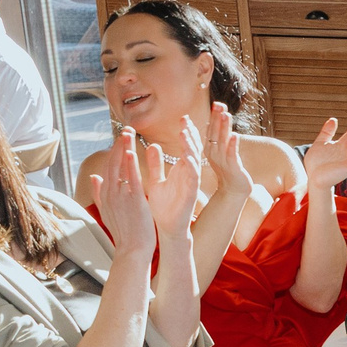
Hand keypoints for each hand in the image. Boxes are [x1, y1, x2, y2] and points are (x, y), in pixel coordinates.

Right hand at [92, 129, 156, 255]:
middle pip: (112, 163)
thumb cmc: (125, 233)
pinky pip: (130, 178)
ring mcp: (120, 196)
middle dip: (118, 145)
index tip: (120, 139)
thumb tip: (93, 176)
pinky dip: (129, 164)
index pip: (108, 168)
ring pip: (120, 167)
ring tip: (129, 132)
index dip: (114, 152)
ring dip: (124, 147)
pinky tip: (130, 150)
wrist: (132, 251)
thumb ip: (100, 193)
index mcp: (105, 195)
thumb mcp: (108, 211)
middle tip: (126, 128)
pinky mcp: (132, 200)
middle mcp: (110, 193)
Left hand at [141, 124, 201, 247]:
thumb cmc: (163, 206)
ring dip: (190, 147)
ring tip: (185, 133)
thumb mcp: (157, 180)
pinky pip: (193, 178)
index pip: (186, 146)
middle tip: (187, 119)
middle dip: (191, 134)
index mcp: (181, 169)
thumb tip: (153, 146)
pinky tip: (187, 157)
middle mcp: (188, 174)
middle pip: (193, 149)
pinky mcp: (191, 193)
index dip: (186, 132)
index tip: (183, 118)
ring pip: (194, 160)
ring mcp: (191, 183)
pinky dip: (191, 167)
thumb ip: (156, 164)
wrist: (167, 228)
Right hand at [203, 102, 252, 195]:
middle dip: (216, 118)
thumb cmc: (229, 170)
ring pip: (222, 141)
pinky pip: (232, 154)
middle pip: (215, 133)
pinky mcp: (232, 167)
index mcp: (211, 149)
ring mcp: (222, 160)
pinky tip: (235, 135)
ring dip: (224, 127)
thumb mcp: (223, 151)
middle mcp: (214, 153)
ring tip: (226, 114)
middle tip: (218, 104)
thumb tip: (220, 120)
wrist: (234, 191)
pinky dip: (233, 144)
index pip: (211, 130)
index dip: (214, 117)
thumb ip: (221, 136)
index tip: (217, 103)